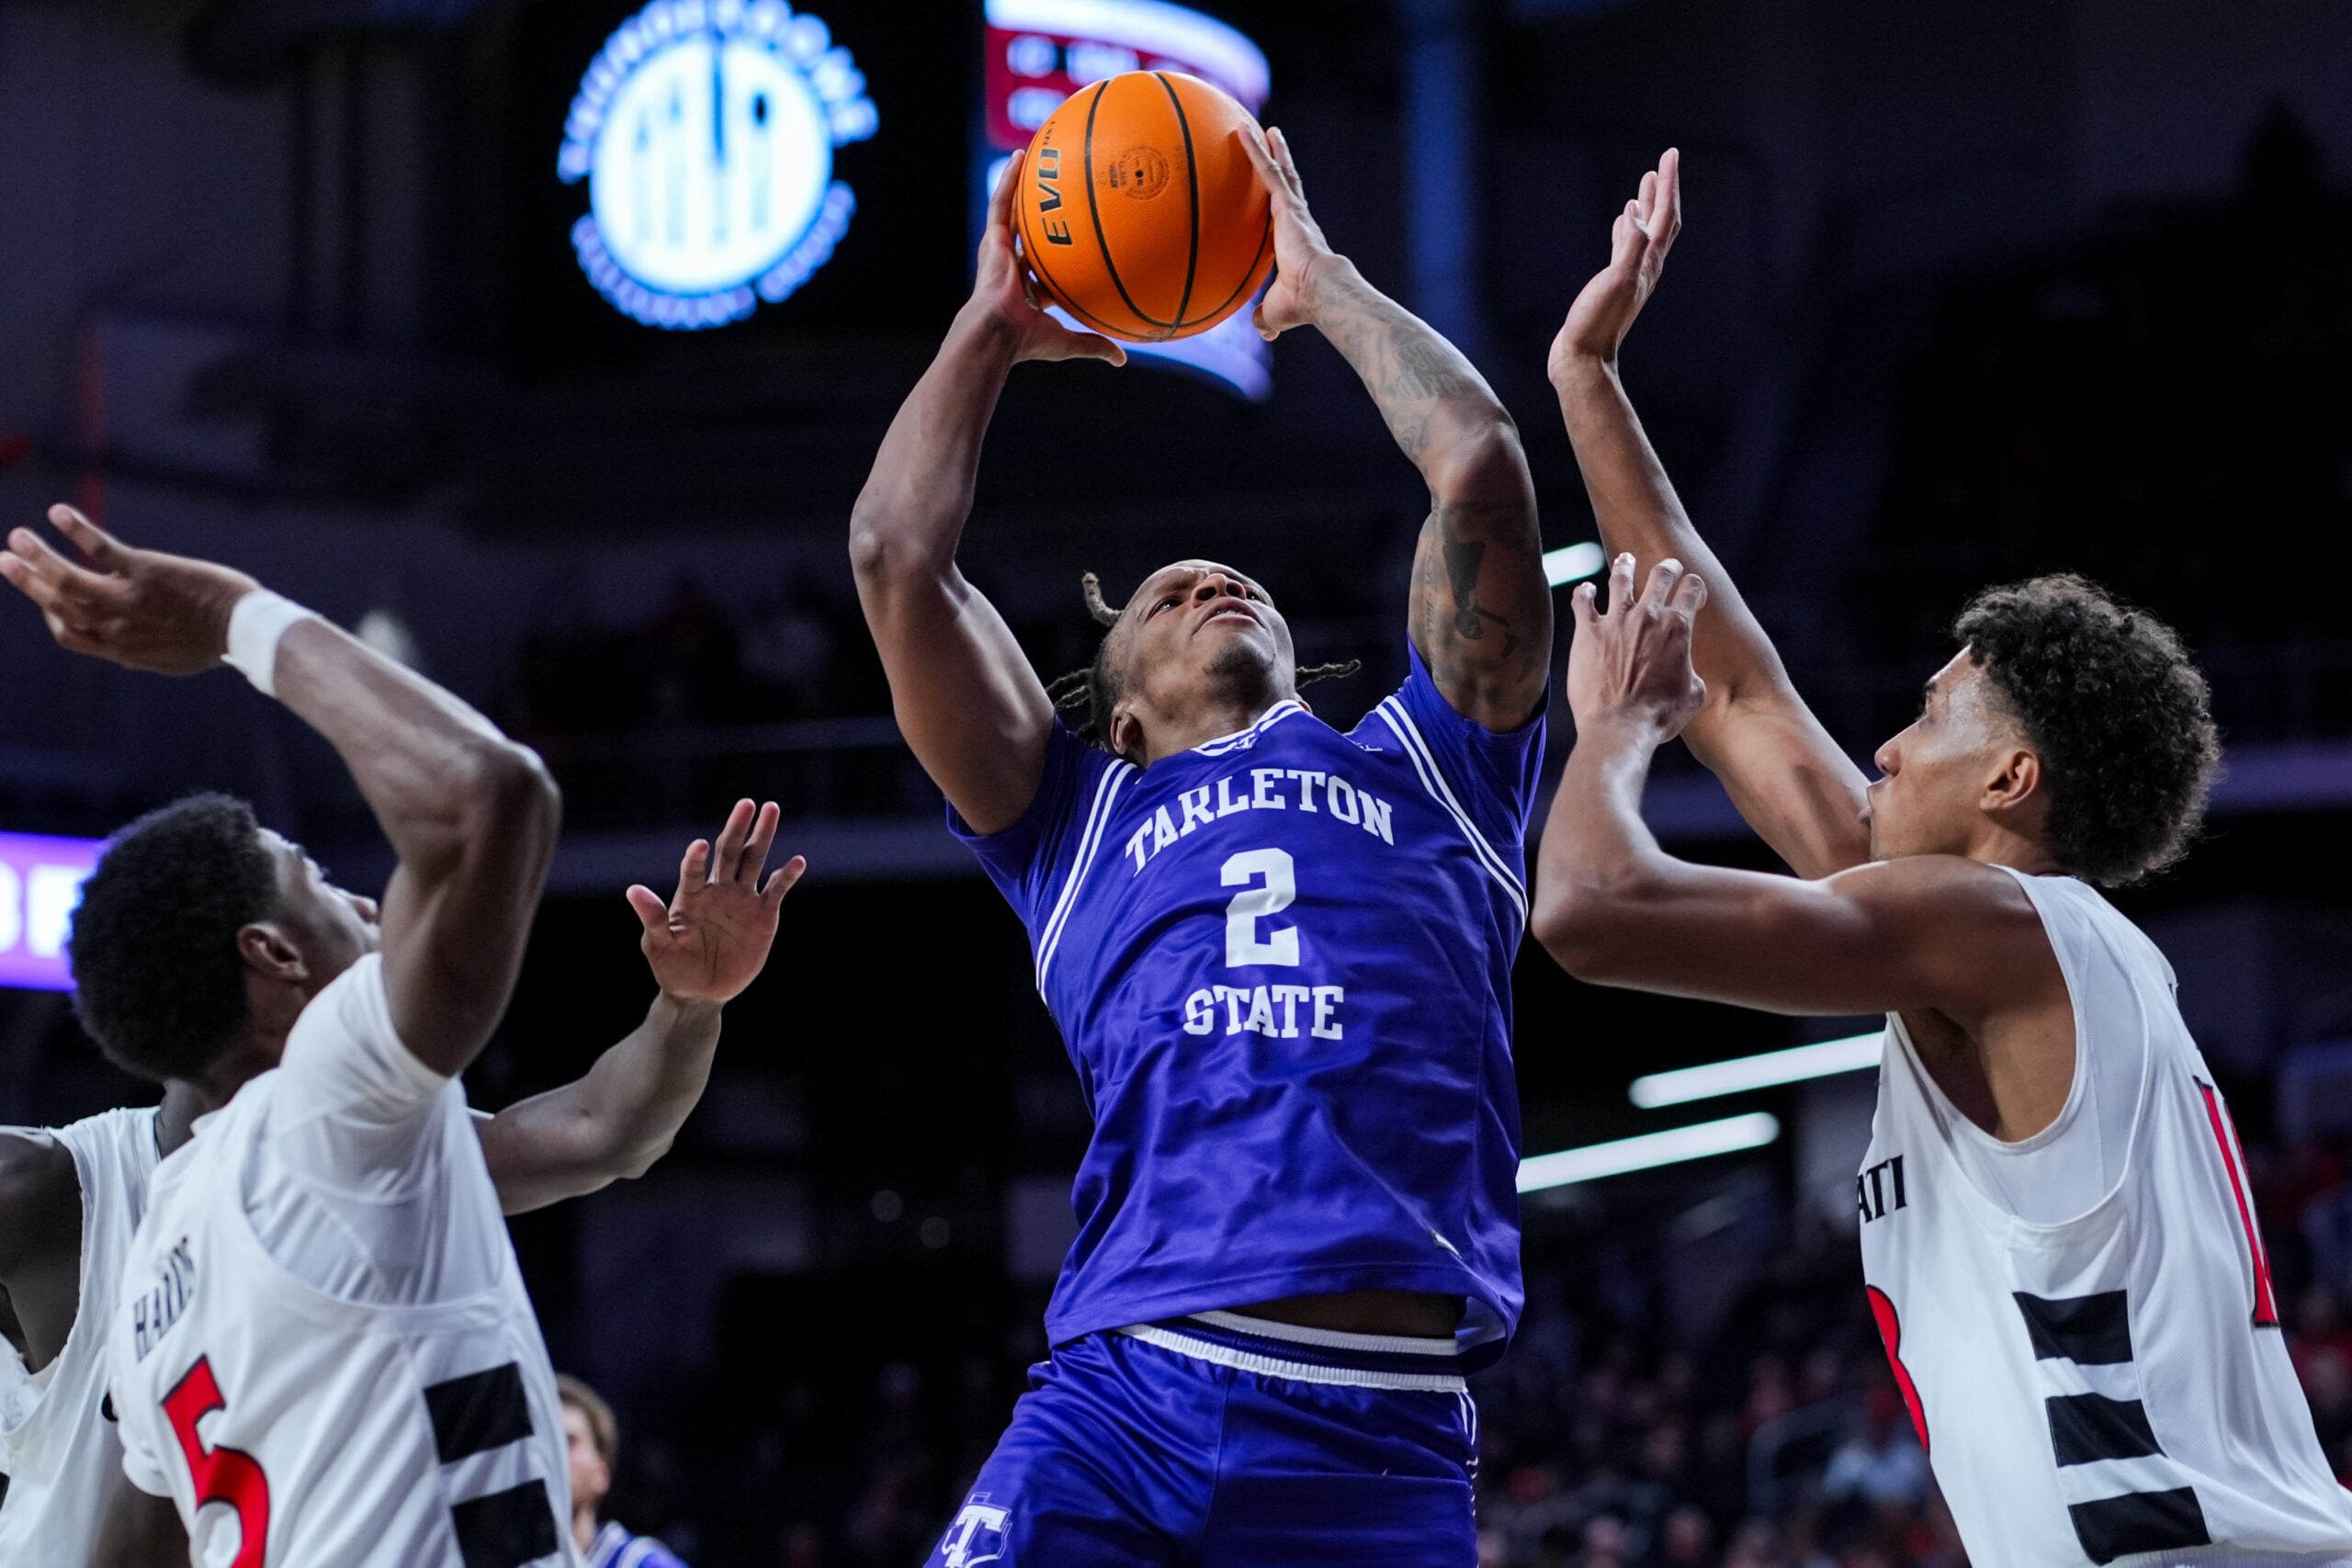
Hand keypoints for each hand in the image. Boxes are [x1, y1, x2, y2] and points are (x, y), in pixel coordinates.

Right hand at [0, 506, 254, 675]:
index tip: (47, 597)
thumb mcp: (171, 659)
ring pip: (69, 579)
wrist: (246, 630)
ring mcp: (128, 599)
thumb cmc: (214, 642)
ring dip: (37, 557)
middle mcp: (116, 627)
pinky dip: (77, 530)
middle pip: (58, 604)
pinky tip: (58, 513)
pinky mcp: (145, 572)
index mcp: (121, 649)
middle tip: (3, 560)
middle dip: (27, 582)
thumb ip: (141, 651)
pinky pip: (101, 550)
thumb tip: (126, 651)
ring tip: (18, 537)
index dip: (52, 615)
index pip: (69, 633)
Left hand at [628, 800, 804, 1006]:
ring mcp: (742, 899)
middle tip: (746, 803)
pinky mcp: (763, 914)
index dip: (696, 859)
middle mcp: (718, 890)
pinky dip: (787, 876)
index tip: (699, 846)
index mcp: (691, 895)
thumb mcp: (659, 945)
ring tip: (771, 808)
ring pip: (754, 860)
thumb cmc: (673, 966)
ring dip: (763, 836)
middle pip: (730, 852)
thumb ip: (653, 917)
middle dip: (738, 827)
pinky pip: (777, 890)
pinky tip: (797, 861)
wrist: (700, 991)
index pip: (694, 871)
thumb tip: (632, 890)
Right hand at [961, 149, 1126, 367]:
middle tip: (1058, 192)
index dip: (1059, 255)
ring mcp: (1001, 252)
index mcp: (1029, 291)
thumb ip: (1094, 345)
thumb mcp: (1067, 341)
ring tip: (1035, 158)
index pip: (1046, 269)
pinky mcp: (992, 241)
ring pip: (1014, 211)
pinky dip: (1009, 180)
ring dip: (1023, 186)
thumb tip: (1122, 360)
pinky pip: (1001, 203)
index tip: (1075, 240)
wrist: (997, 333)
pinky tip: (1020, 156)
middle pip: (1030, 234)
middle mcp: (1014, 268)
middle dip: (1042, 215)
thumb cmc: (1027, 341)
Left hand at [1242, 126, 1342, 339]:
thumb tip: (1262, 332)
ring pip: (1277, 171)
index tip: (1277, 192)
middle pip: (1287, 183)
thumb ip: (1266, 318)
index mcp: (1296, 241)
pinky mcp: (1286, 204)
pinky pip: (1267, 170)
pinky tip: (1241, 131)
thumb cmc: (1303, 305)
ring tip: (1257, 128)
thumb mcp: (1277, 313)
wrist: (1320, 292)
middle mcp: (1297, 220)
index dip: (1281, 202)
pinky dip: (1254, 150)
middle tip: (1274, 142)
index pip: (1286, 216)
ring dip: (1266, 149)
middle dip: (1280, 162)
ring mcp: (1292, 210)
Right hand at [1550, 148, 1680, 380]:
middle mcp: (1645, 266)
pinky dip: (1626, 229)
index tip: (1670, 154)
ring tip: (1644, 185)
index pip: (1665, 215)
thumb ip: (1629, 246)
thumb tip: (1635, 211)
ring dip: (1647, 207)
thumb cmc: (1596, 322)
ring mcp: (1630, 275)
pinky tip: (1620, 223)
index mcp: (1648, 262)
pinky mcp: (1613, 284)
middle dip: (1664, 191)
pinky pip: (1626, 247)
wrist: (1583, 358)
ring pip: (1644, 233)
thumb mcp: (1616, 281)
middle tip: (1663, 163)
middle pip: (1661, 221)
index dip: (1669, 184)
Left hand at [1566, 553, 1708, 739]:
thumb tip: (1687, 672)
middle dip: (1667, 567)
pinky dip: (1585, 592)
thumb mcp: (1692, 694)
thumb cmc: (1658, 716)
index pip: (1692, 589)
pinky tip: (1586, 589)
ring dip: (1625, 566)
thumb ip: (1692, 673)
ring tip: (1625, 560)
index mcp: (1678, 628)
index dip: (1695, 587)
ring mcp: (1615, 621)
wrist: (1619, 727)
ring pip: (1621, 578)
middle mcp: (1648, 617)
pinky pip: (1583, 601)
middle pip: (1661, 575)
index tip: (1692, 592)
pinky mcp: (1587, 632)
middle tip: (1668, 567)